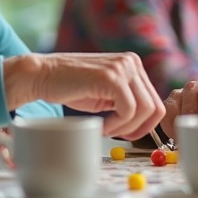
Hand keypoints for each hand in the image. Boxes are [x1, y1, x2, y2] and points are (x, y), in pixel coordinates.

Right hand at [3, 52, 163, 140]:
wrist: (42, 75)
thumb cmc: (72, 88)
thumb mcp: (107, 94)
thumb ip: (126, 100)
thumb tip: (148, 123)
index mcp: (133, 65)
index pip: (155, 101)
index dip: (145, 125)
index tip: (127, 134)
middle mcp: (132, 62)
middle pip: (154, 107)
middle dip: (138, 129)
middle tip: (117, 136)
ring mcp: (123, 67)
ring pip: (144, 110)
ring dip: (125, 128)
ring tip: (105, 129)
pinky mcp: (112, 78)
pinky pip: (128, 111)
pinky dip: (116, 125)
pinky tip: (101, 124)